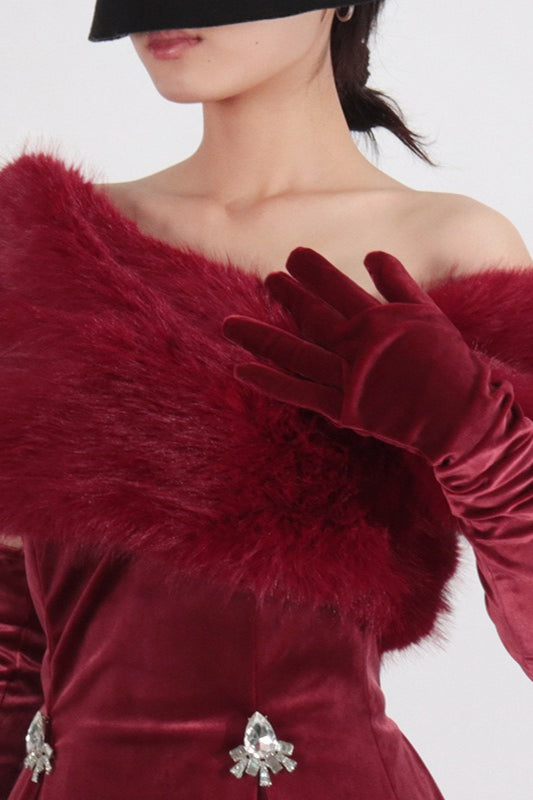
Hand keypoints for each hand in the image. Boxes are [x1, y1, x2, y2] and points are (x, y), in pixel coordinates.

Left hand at [222, 247, 507, 465]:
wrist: (457, 415)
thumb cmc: (447, 362)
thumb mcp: (428, 313)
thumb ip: (398, 283)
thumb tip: (372, 254)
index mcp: (375, 318)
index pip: (334, 287)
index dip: (311, 270)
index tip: (293, 256)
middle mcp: (353, 344)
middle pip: (309, 314)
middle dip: (286, 294)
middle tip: (269, 279)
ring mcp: (344, 377)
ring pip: (292, 352)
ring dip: (259, 336)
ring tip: (229, 324)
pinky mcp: (341, 407)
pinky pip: (297, 393)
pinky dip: (268, 382)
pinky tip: (242, 370)